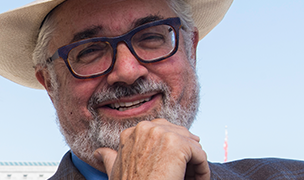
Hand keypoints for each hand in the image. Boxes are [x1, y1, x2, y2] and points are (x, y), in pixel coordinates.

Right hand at [93, 119, 209, 179]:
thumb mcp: (115, 171)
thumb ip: (110, 158)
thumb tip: (100, 153)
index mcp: (131, 132)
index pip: (162, 132)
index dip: (171, 151)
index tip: (173, 166)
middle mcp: (146, 128)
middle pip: (180, 136)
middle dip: (186, 155)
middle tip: (187, 174)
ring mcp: (162, 134)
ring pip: (192, 145)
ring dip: (195, 164)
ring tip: (194, 178)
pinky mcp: (179, 144)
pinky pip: (201, 155)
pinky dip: (203, 170)